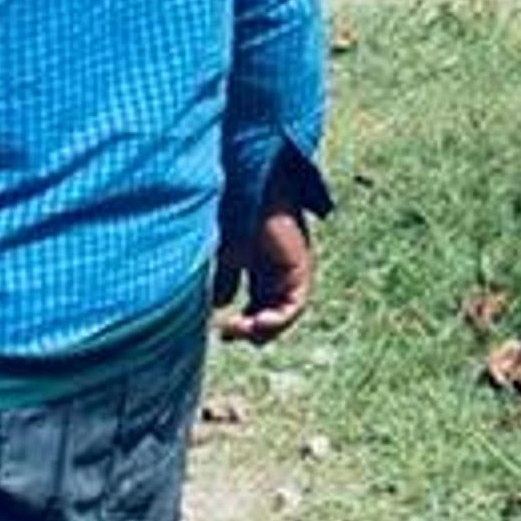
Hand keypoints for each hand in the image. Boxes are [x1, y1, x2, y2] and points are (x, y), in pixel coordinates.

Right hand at [216, 204, 316, 344]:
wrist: (243, 187)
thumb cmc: (226, 211)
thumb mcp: (220, 250)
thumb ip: (221, 277)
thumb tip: (220, 306)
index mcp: (255, 258)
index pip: (255, 301)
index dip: (240, 321)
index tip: (220, 328)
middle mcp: (276, 263)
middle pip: (270, 308)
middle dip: (249, 328)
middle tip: (228, 332)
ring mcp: (289, 263)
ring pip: (284, 311)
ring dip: (262, 330)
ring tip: (242, 329)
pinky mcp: (300, 264)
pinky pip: (296, 303)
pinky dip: (279, 320)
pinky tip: (258, 322)